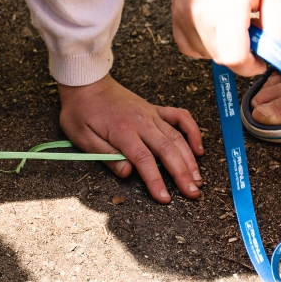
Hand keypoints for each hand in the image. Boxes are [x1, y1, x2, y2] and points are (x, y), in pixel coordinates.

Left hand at [58, 74, 204, 202]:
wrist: (87, 83)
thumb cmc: (81, 112)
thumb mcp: (82, 138)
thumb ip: (105, 155)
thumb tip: (127, 172)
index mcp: (123, 131)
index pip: (144, 160)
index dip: (155, 181)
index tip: (164, 198)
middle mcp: (142, 122)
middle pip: (167, 151)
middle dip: (182, 174)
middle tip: (193, 193)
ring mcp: (151, 114)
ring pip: (177, 137)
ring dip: (190, 160)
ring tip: (198, 179)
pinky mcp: (155, 109)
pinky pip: (180, 118)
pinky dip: (192, 132)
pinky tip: (199, 148)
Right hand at [172, 0, 280, 75]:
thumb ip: (277, 24)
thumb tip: (276, 51)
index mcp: (227, 12)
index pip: (234, 60)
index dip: (251, 66)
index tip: (262, 60)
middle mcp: (200, 18)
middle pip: (220, 58)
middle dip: (240, 55)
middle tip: (254, 34)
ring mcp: (183, 15)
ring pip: (202, 53)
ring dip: (221, 48)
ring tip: (235, 23)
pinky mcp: (174, 11)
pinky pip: (186, 43)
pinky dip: (201, 43)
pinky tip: (216, 24)